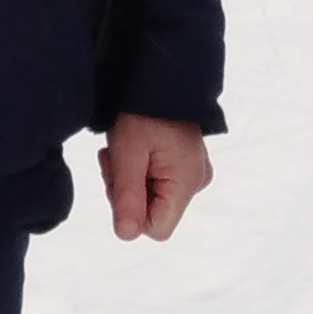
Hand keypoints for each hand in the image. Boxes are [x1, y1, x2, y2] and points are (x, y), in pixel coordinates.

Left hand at [99, 114, 213, 240]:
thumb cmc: (143, 113)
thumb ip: (128, 197)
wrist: (159, 78)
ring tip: (123, 150)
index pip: (156, 229)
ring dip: (130, 180)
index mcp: (186, 183)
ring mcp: (193, 173)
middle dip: (127, 192)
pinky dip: (140, 171)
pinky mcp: (186, 164)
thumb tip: (126, 235)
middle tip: (115, 159)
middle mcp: (196, 183)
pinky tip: (134, 150)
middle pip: (152, 213)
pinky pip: (158, 182)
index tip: (120, 179)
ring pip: (152, 198)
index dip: (131, 212)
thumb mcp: (127, 154)